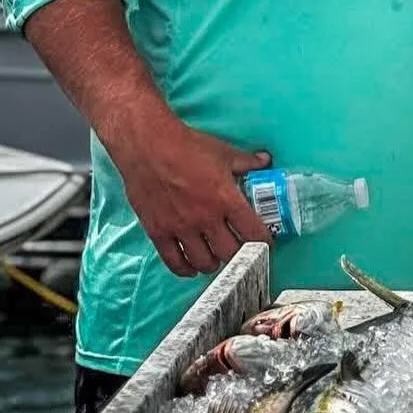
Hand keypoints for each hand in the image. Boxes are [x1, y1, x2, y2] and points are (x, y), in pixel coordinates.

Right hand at [107, 114, 273, 277]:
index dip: (264, 243)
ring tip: (215, 257)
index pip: (254, 233)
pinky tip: (191, 267)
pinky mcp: (158, 231)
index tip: (265, 244)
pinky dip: (185, 269)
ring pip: (204, 263)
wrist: (146, 144)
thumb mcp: (223, 152)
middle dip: (240, 256)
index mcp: (226, 199)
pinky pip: (174, 262)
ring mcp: (181, 227)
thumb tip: (265, 160)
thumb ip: (247, 162)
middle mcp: (206, 218)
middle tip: (240, 251)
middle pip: (231, 254)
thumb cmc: (186, 146)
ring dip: (213, 263)